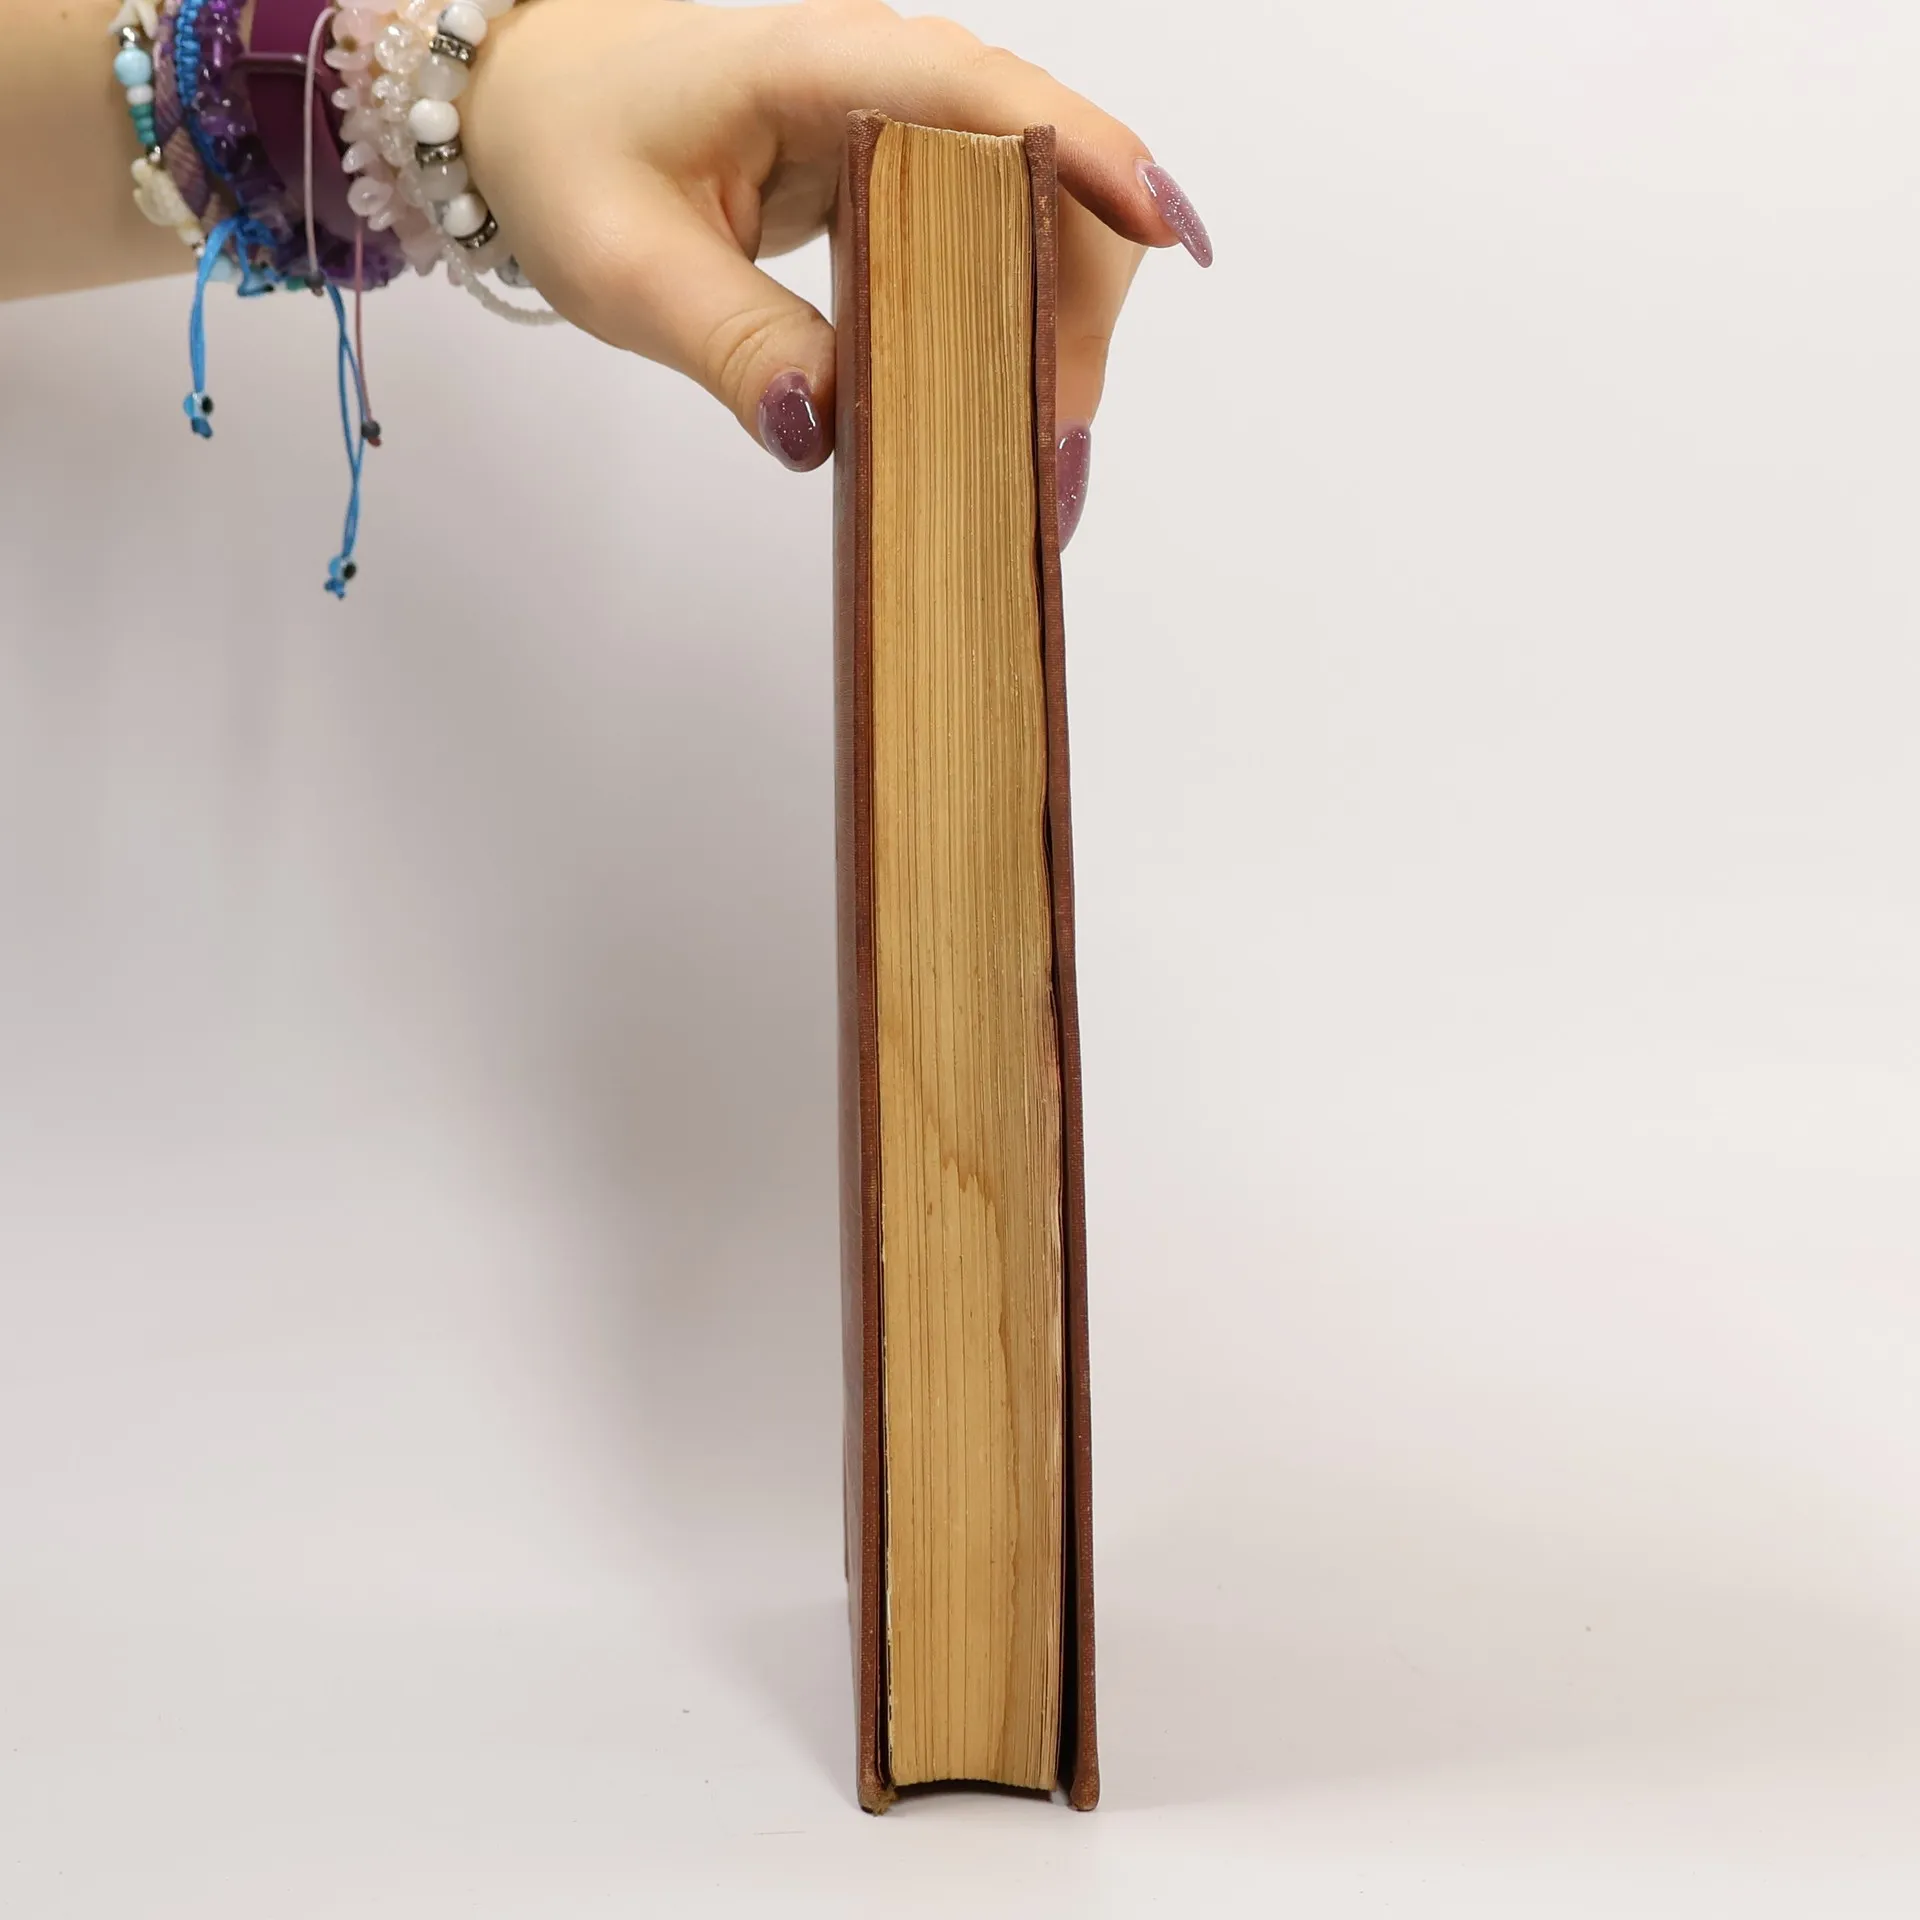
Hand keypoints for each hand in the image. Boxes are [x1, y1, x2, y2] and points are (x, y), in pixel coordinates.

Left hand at [461, 0, 1211, 531]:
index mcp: (816, 65)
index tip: (1166, 232)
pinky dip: (1014, 322)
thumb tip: (833, 430)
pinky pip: (994, 234)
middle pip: (1045, 170)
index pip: (984, 95)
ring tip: (1036, 462)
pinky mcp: (900, 170)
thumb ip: (735, 345)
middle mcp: (882, 74)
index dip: (1088, 159)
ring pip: (1035, 209)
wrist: (528, 109)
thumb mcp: (627, 267)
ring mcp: (900, 119)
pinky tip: (1011, 405)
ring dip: (1054, 331)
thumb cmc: (567, 153)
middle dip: (1073, 311)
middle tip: (1051, 459)